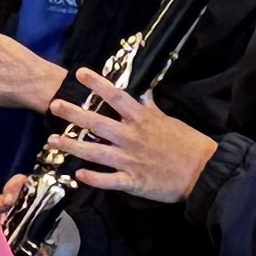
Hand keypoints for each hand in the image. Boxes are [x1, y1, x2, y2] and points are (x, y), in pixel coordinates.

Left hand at [40, 76, 218, 204]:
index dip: (97, 84)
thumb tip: (142, 93)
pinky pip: (109, 180)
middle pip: (97, 123)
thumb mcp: (169, 119)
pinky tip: (78, 175)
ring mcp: (130, 160)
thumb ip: (150, 108)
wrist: (204, 172)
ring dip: (72, 146)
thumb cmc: (188, 144)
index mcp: (142, 119)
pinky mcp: (134, 182)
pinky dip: (93, 179)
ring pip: (95, 152)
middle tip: (54, 106)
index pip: (116, 96)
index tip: (80, 73)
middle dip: (73, 114)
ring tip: (52, 141)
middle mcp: (132, 137)